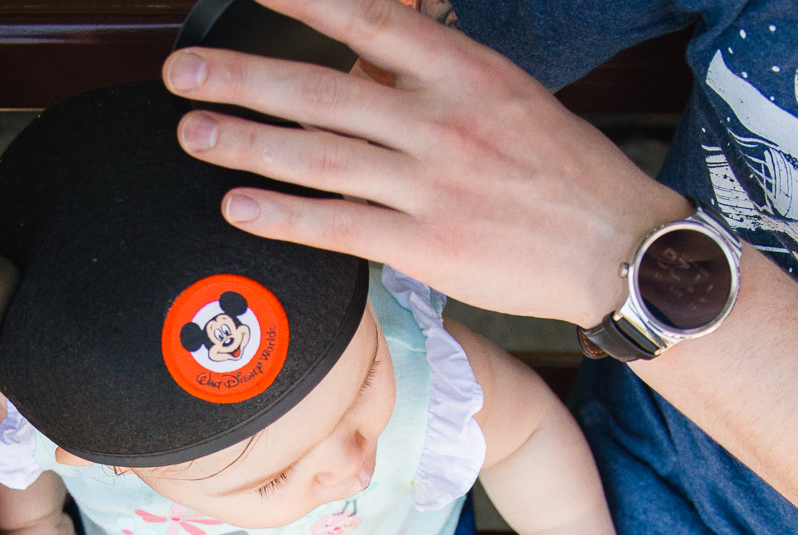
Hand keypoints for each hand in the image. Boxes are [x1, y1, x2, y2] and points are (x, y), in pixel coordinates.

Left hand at [162, 0, 687, 324]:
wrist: (617, 247)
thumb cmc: (559, 168)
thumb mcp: (503, 95)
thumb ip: (430, 76)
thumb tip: (361, 52)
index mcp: (463, 71)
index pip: (368, 19)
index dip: (302, 1)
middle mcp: (441, 122)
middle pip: (323, 91)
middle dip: (242, 77)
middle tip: (181, 70)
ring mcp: (432, 186)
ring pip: (320, 158)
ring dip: (246, 143)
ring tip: (190, 133)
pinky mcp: (428, 246)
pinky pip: (339, 227)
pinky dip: (283, 216)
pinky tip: (237, 207)